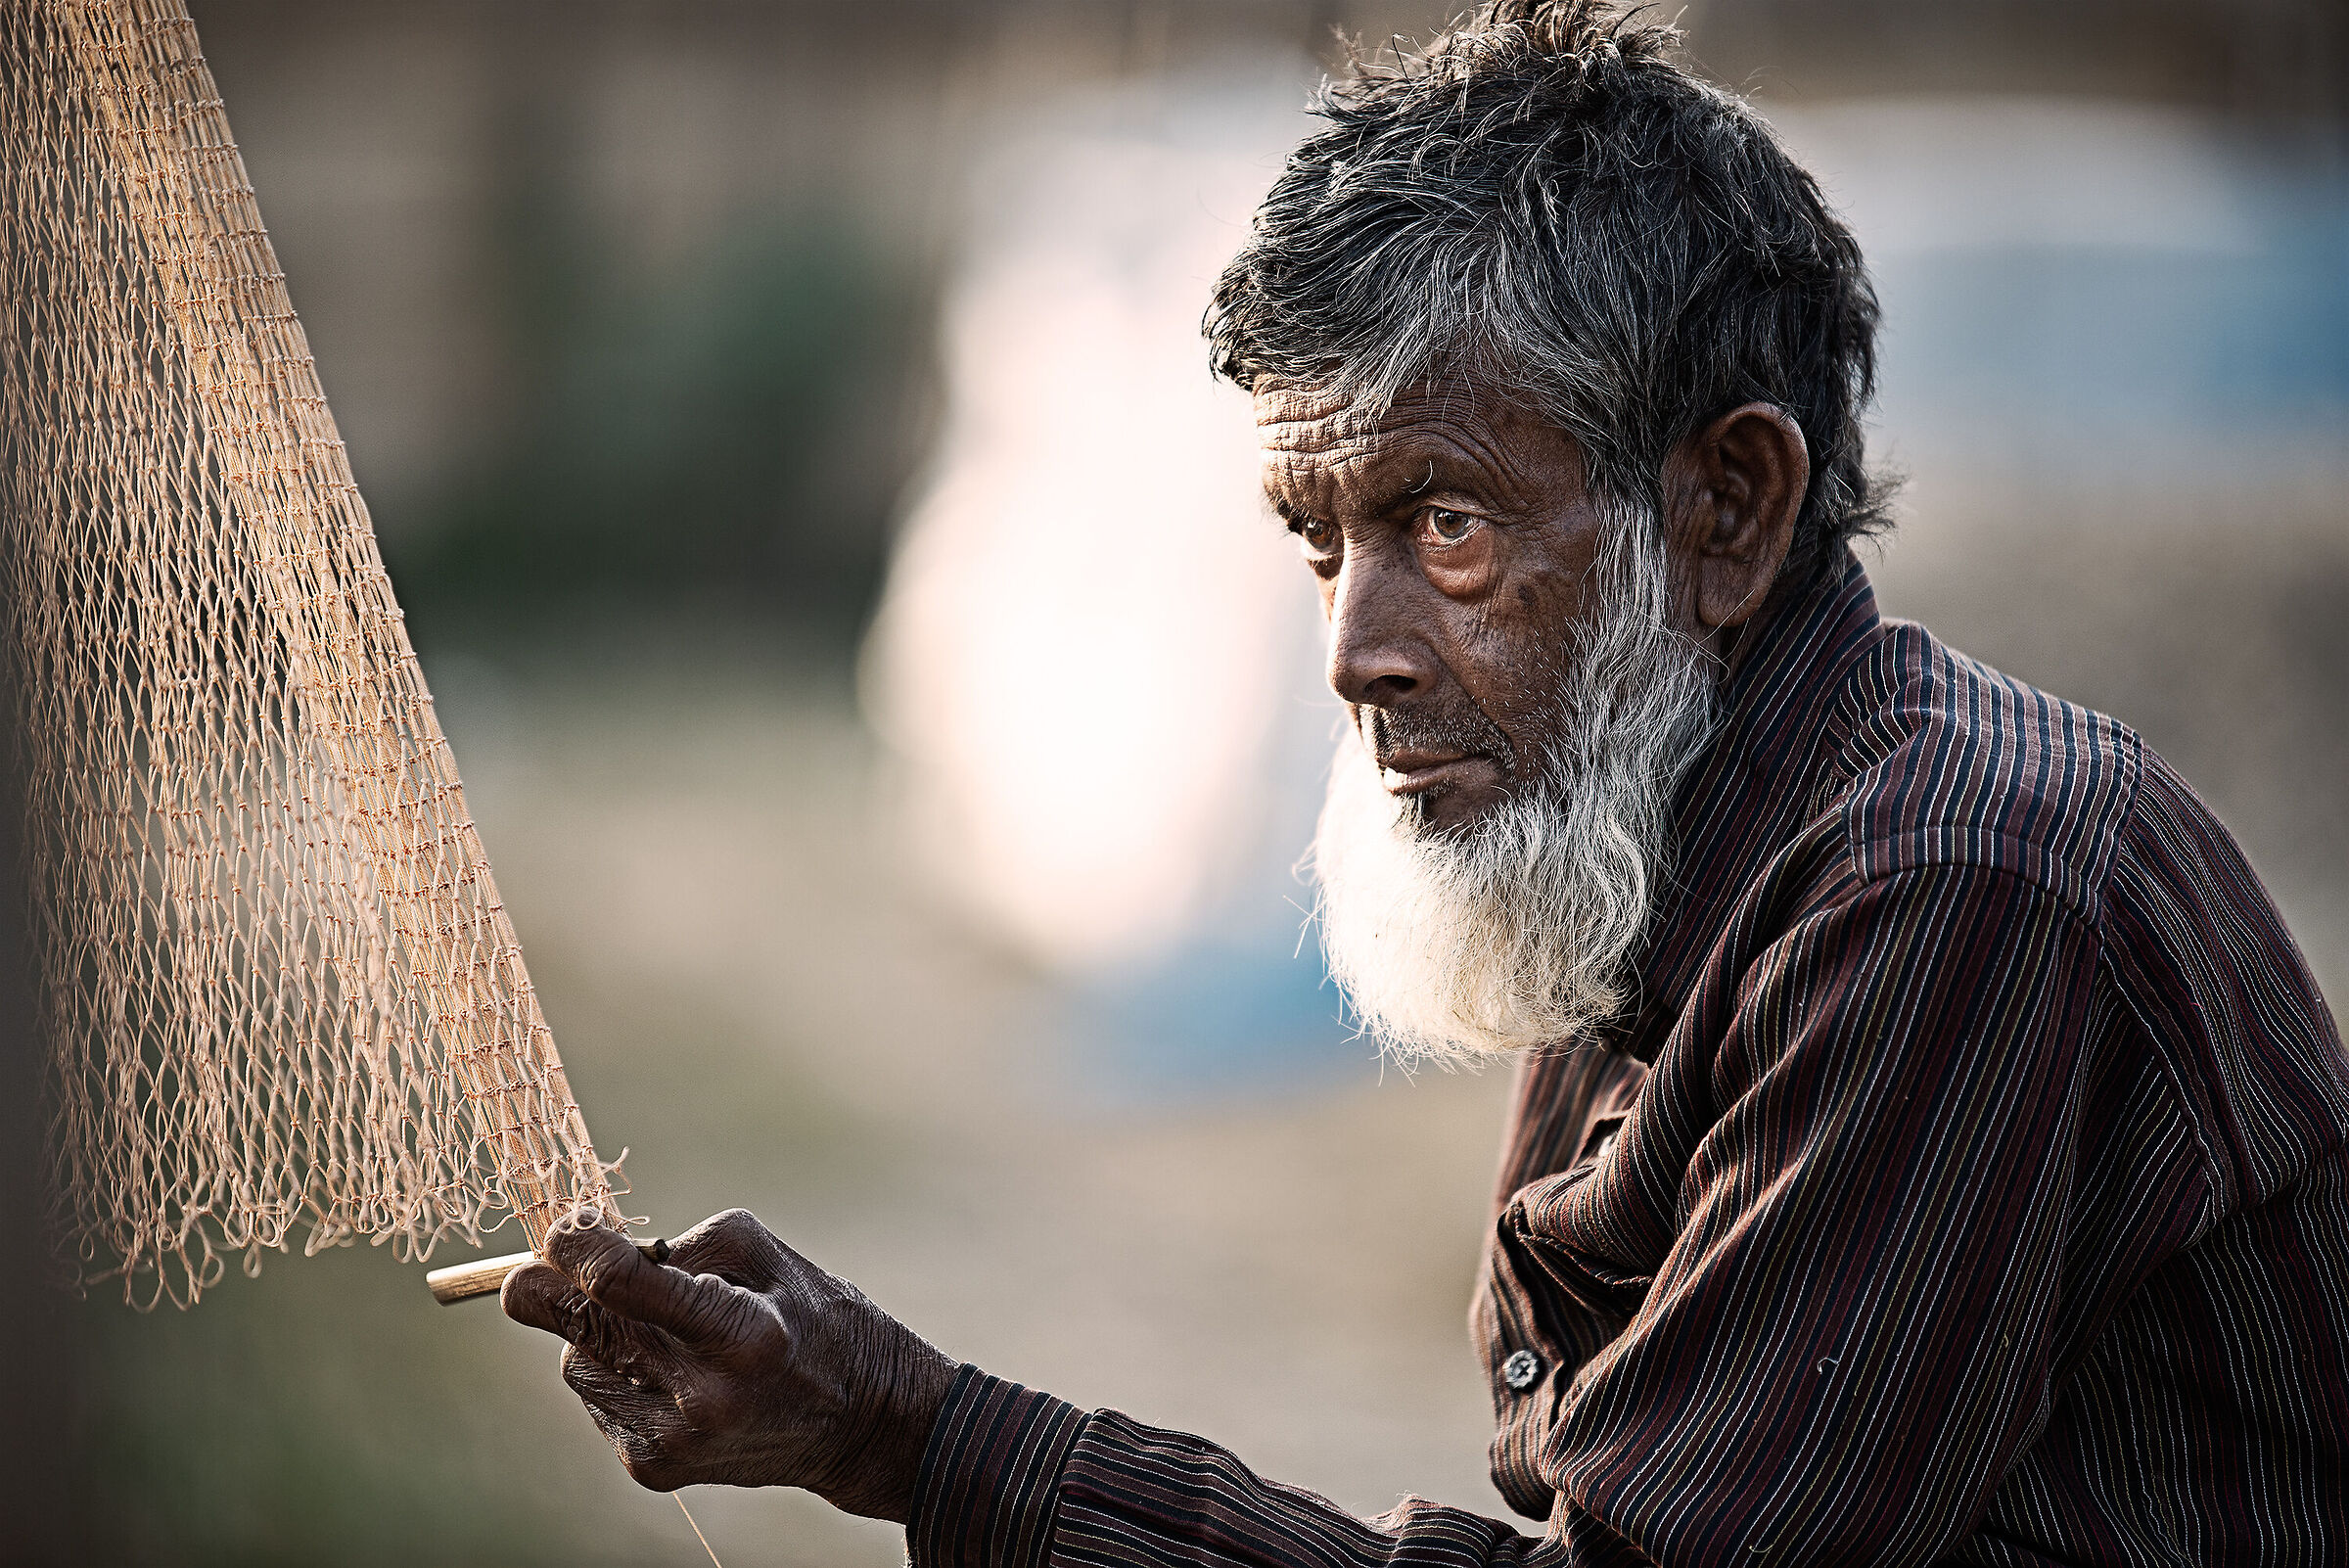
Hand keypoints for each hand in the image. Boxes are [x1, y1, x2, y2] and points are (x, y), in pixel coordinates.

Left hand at [501, 1206, 959, 1520]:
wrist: (859, 1422)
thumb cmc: (811, 1316)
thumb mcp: (762, 1252)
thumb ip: (670, 1246)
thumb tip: (579, 1254)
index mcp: (743, 1332)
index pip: (619, 1286)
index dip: (574, 1248)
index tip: (562, 1228)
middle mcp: (704, 1396)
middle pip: (579, 1327)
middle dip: (552, 1287)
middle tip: (548, 1262)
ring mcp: (674, 1440)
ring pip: (579, 1361)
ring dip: (599, 1332)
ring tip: (667, 1328)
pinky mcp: (654, 1468)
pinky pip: (598, 1397)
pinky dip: (617, 1371)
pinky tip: (670, 1370)